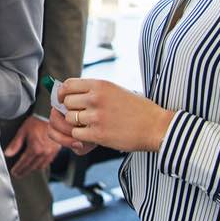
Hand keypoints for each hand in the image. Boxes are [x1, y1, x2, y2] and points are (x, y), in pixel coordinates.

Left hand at [4, 116, 60, 177]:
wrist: (51, 117)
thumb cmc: (36, 122)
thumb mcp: (23, 131)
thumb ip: (15, 144)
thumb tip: (7, 154)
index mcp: (34, 148)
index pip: (24, 162)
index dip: (18, 168)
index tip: (14, 172)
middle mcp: (43, 153)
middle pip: (31, 167)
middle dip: (24, 171)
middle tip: (18, 174)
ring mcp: (50, 153)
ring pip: (40, 166)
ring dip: (32, 169)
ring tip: (26, 170)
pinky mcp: (55, 151)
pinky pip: (47, 162)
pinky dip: (41, 165)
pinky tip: (36, 164)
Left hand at [55, 78, 174, 152]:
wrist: (156, 127)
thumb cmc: (138, 109)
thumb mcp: (115, 90)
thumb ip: (94, 90)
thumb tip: (71, 94)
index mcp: (100, 85)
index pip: (68, 85)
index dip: (63, 93)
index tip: (64, 99)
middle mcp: (96, 98)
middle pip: (66, 102)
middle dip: (71, 110)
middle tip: (80, 115)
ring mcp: (96, 116)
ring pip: (69, 118)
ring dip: (76, 123)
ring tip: (89, 125)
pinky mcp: (98, 134)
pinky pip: (76, 133)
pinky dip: (81, 135)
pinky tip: (92, 134)